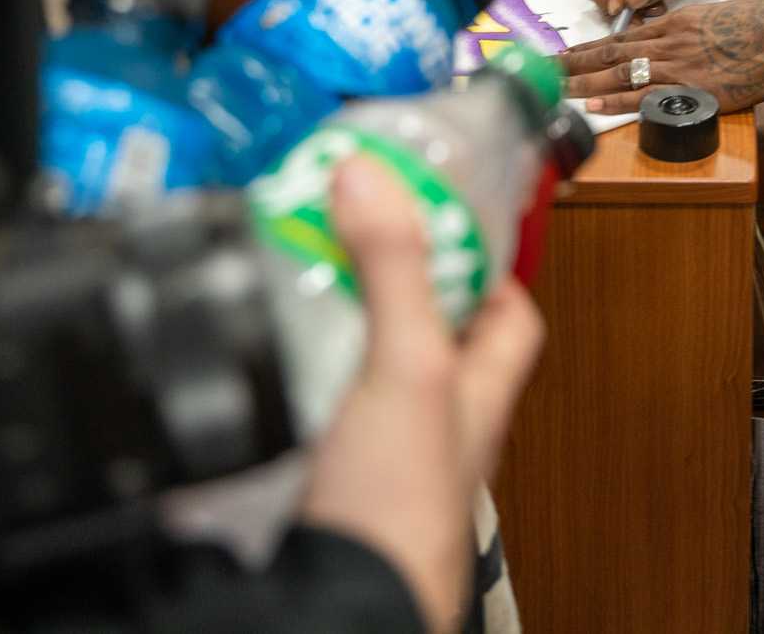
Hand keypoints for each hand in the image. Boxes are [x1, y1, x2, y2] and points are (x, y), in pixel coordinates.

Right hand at [302, 157, 544, 633]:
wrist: (342, 604)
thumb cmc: (401, 508)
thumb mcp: (407, 362)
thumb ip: (393, 268)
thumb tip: (370, 173)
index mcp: (477, 391)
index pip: (508, 312)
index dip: (483, 259)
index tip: (441, 210)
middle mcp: (434, 421)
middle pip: (426, 331)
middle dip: (385, 279)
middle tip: (339, 228)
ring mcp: (379, 452)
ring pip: (363, 366)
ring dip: (328, 322)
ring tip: (285, 274)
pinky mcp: (324, 477)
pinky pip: (311, 406)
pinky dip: (286, 375)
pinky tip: (255, 359)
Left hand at [561, 0, 763, 114]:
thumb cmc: (760, 23)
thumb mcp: (714, 17)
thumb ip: (686, 31)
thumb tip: (666, 42)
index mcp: (673, 24)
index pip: (622, 38)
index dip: (590, 47)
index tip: (566, 54)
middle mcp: (668, 42)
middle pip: (611, 53)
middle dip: (574, 63)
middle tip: (544, 70)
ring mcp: (679, 66)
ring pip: (620, 72)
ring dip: (584, 81)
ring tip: (555, 87)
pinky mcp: (694, 88)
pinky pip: (647, 95)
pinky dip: (618, 99)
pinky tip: (594, 104)